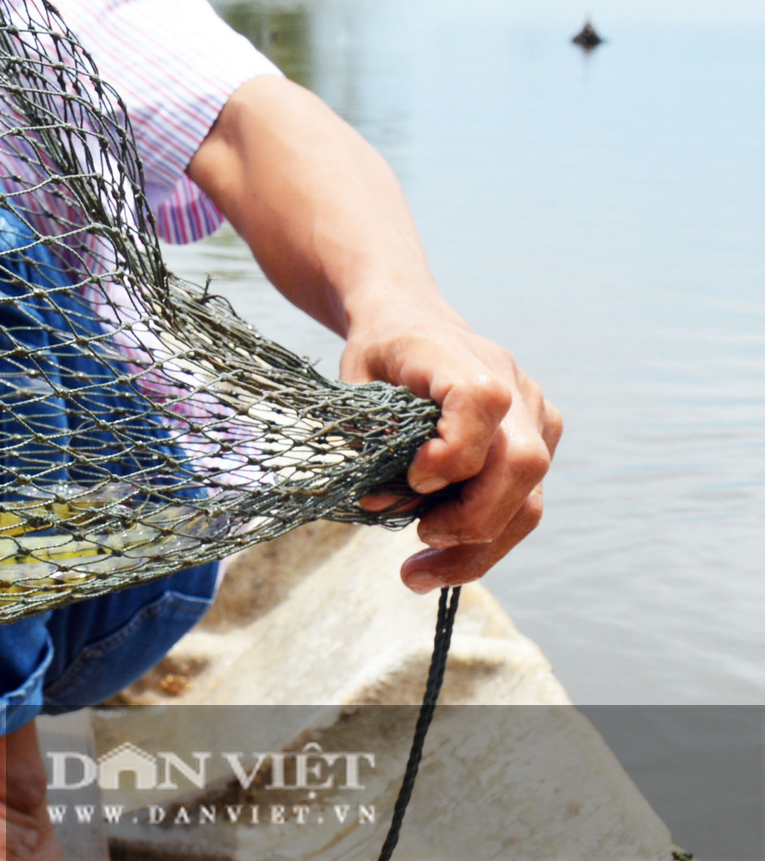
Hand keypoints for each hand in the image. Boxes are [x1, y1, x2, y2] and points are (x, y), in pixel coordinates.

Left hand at [341, 314, 562, 592]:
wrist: (409, 322)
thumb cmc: (378, 357)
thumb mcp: (354, 386)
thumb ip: (369, 442)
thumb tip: (383, 506)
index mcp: (455, 353)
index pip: (482, 401)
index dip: (453, 451)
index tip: (412, 479)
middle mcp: (510, 381)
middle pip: (522, 463)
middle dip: (471, 519)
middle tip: (417, 545)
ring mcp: (535, 412)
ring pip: (532, 498)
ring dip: (478, 548)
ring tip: (418, 574)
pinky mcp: (542, 440)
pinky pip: (527, 503)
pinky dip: (486, 539)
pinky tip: (443, 557)